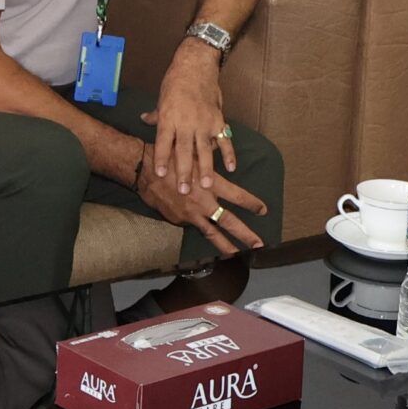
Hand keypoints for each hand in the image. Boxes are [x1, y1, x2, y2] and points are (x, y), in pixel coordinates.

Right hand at [130, 140, 267, 255]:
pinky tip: (207, 235)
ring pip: (212, 234)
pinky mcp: (178, 220)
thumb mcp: (194, 156)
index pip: (237, 196)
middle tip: (259, 244)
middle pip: (229, 222)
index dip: (251, 204)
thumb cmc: (170, 158)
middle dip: (246, 234)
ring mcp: (191, 214)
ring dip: (226, 246)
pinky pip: (193, 226)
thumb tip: (219, 154)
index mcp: (211, 184)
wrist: (144, 170)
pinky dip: (201, 230)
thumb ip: (209, 162)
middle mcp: (203, 202)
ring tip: (237, 254)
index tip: (263, 210)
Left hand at [144, 43, 238, 192]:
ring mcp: (204, 122)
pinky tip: (231, 168)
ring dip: (206, 169)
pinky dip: (229, 154)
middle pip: (183, 151)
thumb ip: (156, 115)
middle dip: (183, 172)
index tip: (161, 175)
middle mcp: (185, 123)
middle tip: (184, 191)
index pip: (163, 143)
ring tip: (206, 186)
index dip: (161, 159)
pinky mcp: (219, 120)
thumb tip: (144, 121)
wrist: (196, 65)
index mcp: (168, 118)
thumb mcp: (161, 98)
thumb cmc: (175, 81)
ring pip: (204, 150)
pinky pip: (225, 140)